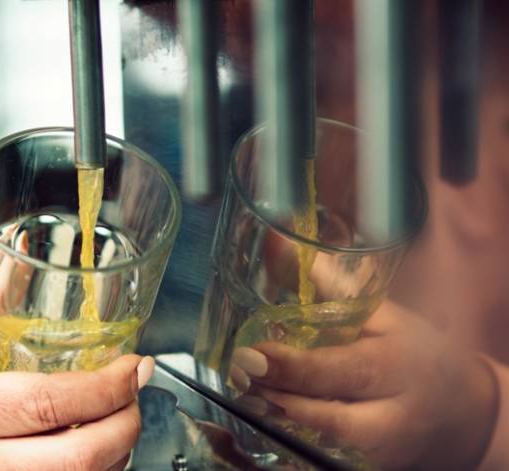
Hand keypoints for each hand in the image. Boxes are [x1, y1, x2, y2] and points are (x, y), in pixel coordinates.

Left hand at [230, 301, 497, 469]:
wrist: (459, 412)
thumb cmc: (414, 353)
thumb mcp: (381, 315)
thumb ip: (328, 285)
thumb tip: (275, 242)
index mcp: (394, 367)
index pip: (340, 370)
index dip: (293, 366)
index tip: (252, 353)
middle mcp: (390, 416)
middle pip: (326, 413)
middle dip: (276, 392)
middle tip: (238, 371)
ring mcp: (378, 450)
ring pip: (321, 441)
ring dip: (277, 417)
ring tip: (245, 392)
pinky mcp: (367, 466)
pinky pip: (322, 455)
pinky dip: (291, 437)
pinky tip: (264, 416)